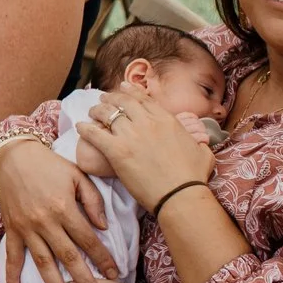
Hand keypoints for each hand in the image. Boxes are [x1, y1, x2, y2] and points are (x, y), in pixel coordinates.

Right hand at [0, 136, 115, 282]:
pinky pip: (12, 256)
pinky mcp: (11, 229)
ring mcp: (26, 228)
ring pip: (43, 263)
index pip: (88, 240)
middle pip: (68, 257)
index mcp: (63, 207)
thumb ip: (92, 200)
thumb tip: (103, 227)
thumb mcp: (77, 174)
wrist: (12, 156)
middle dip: (84, 282)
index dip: (103, 258)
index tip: (116, 275)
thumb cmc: (49, 164)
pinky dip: (12, 276)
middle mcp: (44, 221)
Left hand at [78, 88, 215, 211]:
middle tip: (103, 98)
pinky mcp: (117, 151)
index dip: (131, 92)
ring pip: (107, 114)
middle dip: (111, 98)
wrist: (180, 194)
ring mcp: (131, 135)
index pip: (144, 99)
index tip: (123, 87)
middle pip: (123, 102)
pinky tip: (80, 127)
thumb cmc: (193, 177)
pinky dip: (85, 128)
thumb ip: (198, 141)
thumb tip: (200, 140)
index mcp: (167, 120)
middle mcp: (147, 122)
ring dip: (97, 110)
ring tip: (91, 111)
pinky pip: (95, 134)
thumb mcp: (202, 151)